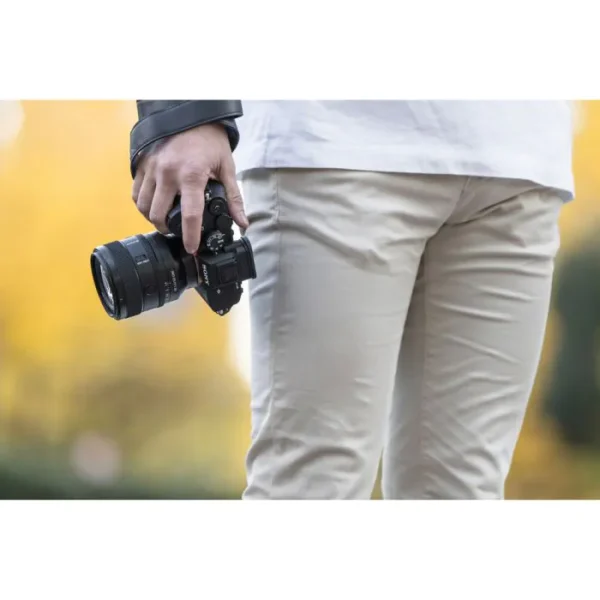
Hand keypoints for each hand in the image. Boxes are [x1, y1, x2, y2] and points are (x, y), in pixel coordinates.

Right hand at [131, 123, 247, 254]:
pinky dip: (143, 204)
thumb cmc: (210, 141)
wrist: (192, 114)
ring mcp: (152, 168)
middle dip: (167, 230)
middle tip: (176, 233)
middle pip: (159, 215)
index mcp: (192, 175)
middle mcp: (168, 173)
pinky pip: (136, 192)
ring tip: (164, 221)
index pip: (189, 215)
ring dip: (152, 218)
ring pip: (143, 206)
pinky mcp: (142, 164)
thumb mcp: (227, 168)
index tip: (191, 248)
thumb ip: (233, 198)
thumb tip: (241, 222)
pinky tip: (154, 206)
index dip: (190, 236)